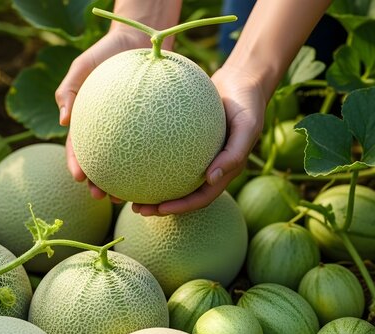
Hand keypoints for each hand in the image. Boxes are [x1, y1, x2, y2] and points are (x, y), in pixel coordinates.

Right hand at [56, 29, 155, 203]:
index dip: (77, 166)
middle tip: (104, 197)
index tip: (79, 179)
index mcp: (89, 123)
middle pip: (103, 164)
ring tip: (132, 197)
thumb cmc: (106, 52)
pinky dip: (155, 160)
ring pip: (129, 163)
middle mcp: (109, 131)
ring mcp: (130, 131)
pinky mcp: (152, 127)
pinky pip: (155, 145)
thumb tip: (63, 121)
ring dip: (127, 182)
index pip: (79, 149)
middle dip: (101, 184)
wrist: (137, 40)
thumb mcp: (82, 66)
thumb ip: (69, 90)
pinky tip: (164, 171)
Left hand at [132, 68, 265, 215]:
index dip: (181, 207)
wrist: (242, 81)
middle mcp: (208, 167)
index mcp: (222, 171)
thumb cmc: (248, 104)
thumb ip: (234, 154)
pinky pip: (166, 150)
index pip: (200, 198)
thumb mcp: (248, 127)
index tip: (159, 210)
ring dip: (151, 186)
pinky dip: (151, 156)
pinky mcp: (186, 139)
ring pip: (171, 176)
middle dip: (159, 205)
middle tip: (136, 208)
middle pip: (181, 193)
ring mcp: (196, 154)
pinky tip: (131, 153)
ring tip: (126, 190)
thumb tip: (210, 179)